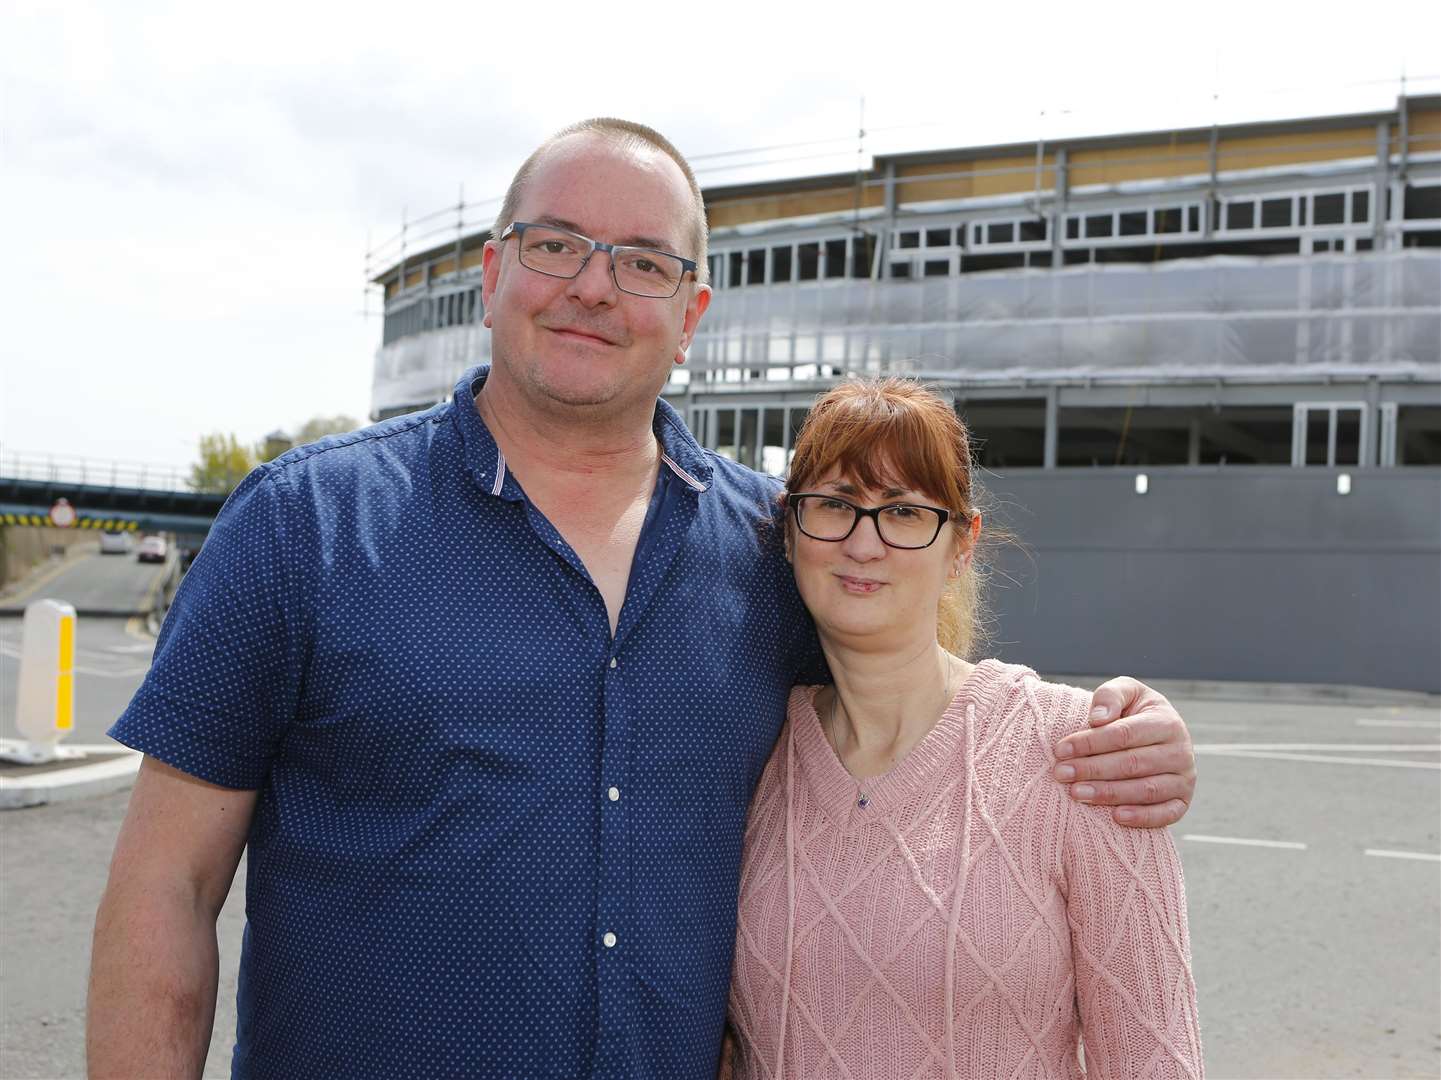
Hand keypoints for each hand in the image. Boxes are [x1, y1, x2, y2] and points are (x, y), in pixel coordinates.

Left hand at [1052, 677, 1194, 828]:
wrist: (1158, 735)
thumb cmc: (1133, 712)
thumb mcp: (1125, 692)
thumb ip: (1110, 696)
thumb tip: (1097, 719)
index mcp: (1167, 722)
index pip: (1124, 734)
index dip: (1090, 743)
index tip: (1061, 749)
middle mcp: (1181, 751)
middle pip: (1132, 763)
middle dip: (1093, 769)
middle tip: (1061, 773)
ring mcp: (1184, 779)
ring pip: (1146, 790)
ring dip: (1109, 794)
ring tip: (1076, 793)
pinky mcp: (1183, 802)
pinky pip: (1166, 814)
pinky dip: (1142, 818)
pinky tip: (1115, 817)